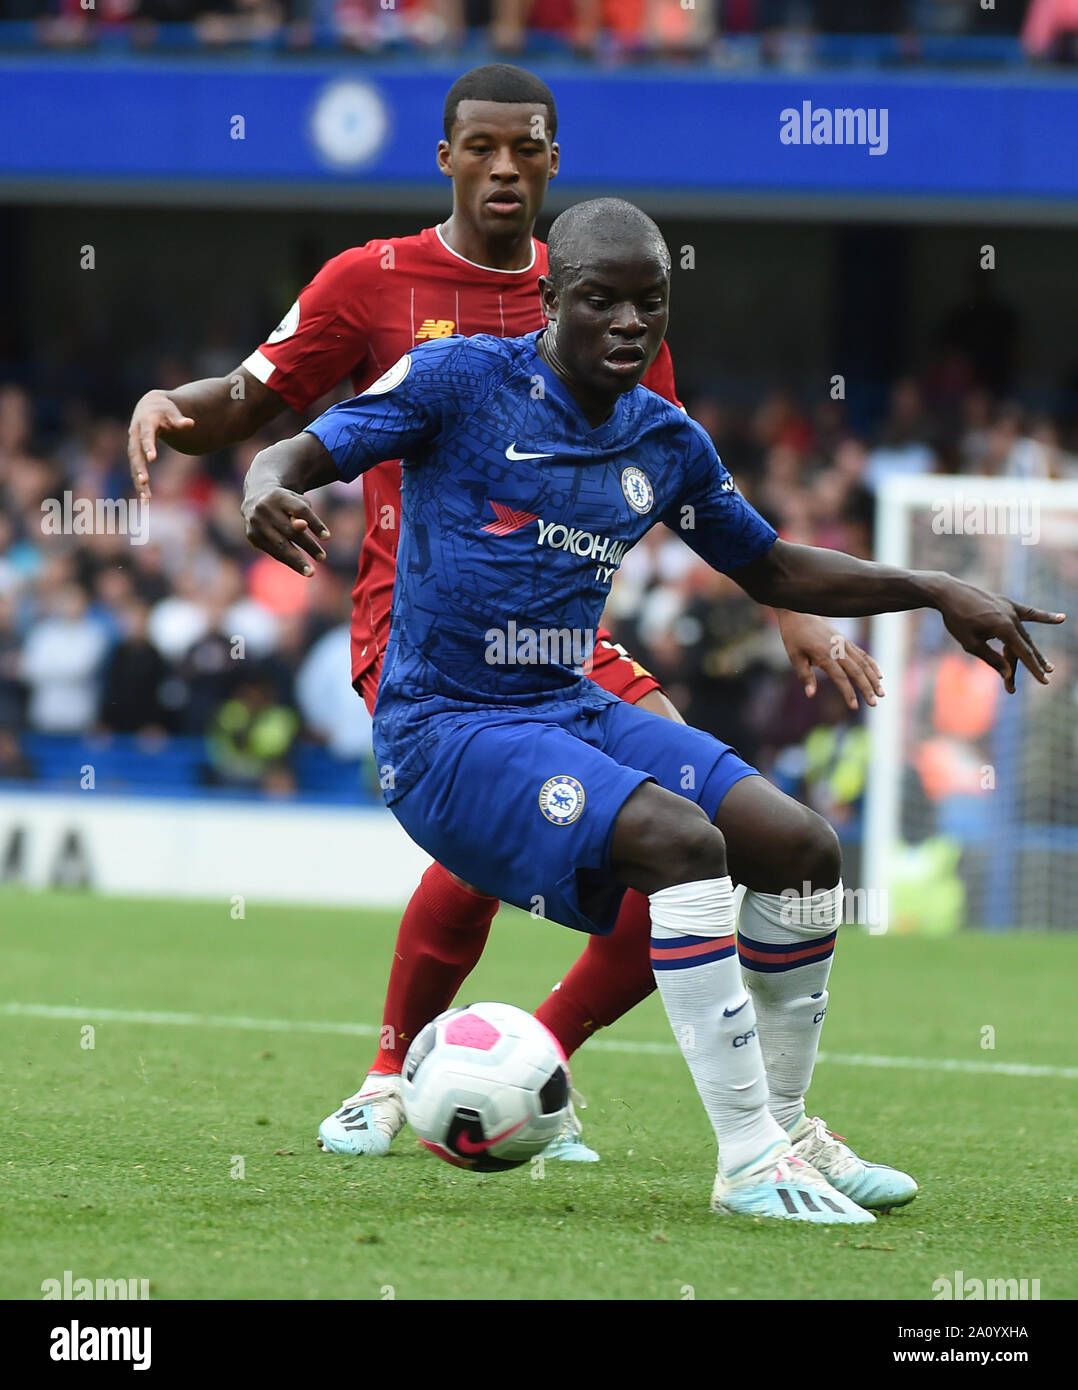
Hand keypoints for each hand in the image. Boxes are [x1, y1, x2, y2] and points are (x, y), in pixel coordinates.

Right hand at [127, 391, 194, 499]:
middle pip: (136, 453)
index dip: (148, 446)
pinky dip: (139, 483)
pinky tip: (144, 498)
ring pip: (134, 465)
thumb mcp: (173, 413)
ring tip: (145, 498)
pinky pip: (135, 469)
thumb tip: (190, 423)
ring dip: (138, 481)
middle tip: (144, 481)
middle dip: (140, 468)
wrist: (149, 408)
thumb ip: (180, 420)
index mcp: (145, 423)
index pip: (146, 435)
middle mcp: (135, 434)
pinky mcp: (135, 454)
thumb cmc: (165, 411)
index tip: (152, 458)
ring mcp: (133, 445)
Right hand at [241, 485, 329, 576]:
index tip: (328, 537)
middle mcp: (265, 509)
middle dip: (308, 545)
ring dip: (297, 561)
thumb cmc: (286, 502)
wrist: (257, 498)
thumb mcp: (297, 501)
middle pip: (291, 530)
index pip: (301, 510)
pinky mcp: (252, 536)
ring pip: (280, 545)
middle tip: (322, 558)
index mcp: (279, 496)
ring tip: (310, 572)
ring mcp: (256, 523)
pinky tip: (298, 567)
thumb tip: (302, 526)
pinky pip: (273, 551)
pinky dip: (287, 560)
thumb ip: (303, 513)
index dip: (315, 523)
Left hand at [777, 610, 883, 709]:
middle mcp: (838, 649)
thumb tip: (810, 694)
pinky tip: (880, 676)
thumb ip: (804, 676)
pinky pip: (863, 654)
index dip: (848, 693)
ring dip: (874, 679)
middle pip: (857, 671)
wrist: (800, 614)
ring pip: (863, 663)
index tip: (855, 707)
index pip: (840, 677)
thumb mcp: (795, 657)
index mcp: (825, 655)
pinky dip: (872, 665)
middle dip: (867, 689)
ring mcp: (844, 644)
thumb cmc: (795, 637)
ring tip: (882, 693)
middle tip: (874, 704)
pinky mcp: (846, 641)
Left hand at [935, 579, 1064, 692]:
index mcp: (1003, 628)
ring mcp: (1011, 609)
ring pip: (1024, 634)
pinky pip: (1029, 612)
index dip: (1034, 669)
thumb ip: (991, 658)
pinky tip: (1061, 619)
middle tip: (1046, 678)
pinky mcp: (1008, 603)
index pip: (1023, 653)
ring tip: (1047, 665)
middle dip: (1032, 664)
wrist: (949, 593)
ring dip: (1032, 650)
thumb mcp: (971, 644)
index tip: (1045, 681)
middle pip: (1024, 646)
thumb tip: (1008, 674)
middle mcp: (1011, 617)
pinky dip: (1044, 617)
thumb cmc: (957, 620)